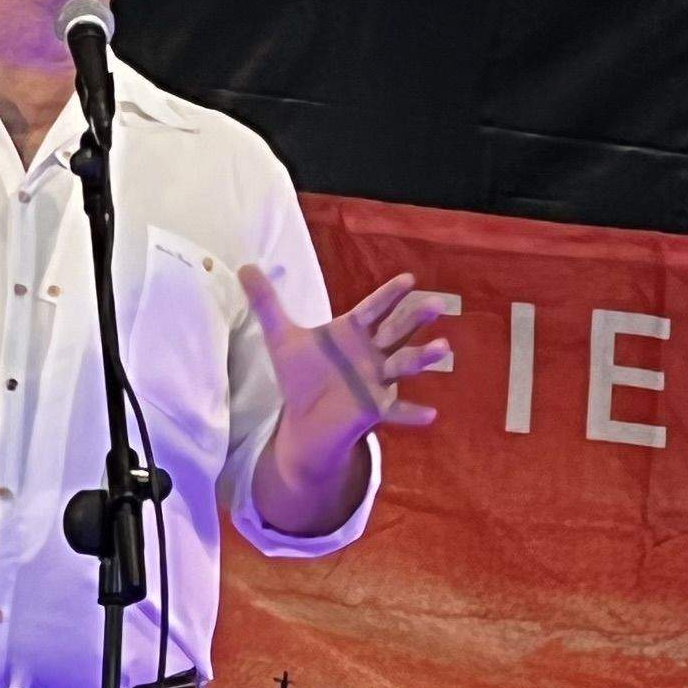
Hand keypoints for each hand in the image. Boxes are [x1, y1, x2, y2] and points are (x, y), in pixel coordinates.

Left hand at [241, 264, 452, 484]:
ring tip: (442, 348)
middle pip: (397, 331)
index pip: (375, 308)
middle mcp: (372, 353)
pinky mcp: (375, 408)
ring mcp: (377, 380)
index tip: (408, 280)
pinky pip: (396, 410)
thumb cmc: (301, 376)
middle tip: (435, 304)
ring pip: (403, 365)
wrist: (303, 419)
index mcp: (353, 332)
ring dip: (423, 357)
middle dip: (415, 318)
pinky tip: (431, 414)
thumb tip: (244, 267)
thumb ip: (266, 303)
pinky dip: (412, 413)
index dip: (390, 295)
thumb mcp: (281, 338)